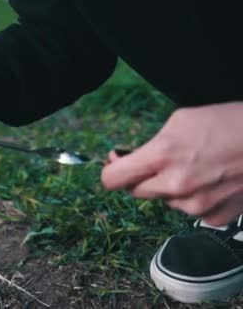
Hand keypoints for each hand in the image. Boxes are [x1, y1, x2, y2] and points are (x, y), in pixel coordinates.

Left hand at [102, 102, 242, 225]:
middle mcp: (175, 185)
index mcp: (162, 155)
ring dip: (170, 188)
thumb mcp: (180, 121)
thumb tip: (124, 160)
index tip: (116, 163)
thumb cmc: (228, 122)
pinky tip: (214, 180)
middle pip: (135, 192)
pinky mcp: (216, 218)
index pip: (113, 179)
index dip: (111, 170)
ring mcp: (196, 205)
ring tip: (197, 166)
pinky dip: (196, 198)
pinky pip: (191, 211)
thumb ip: (149, 145)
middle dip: (141, 178)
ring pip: (165, 201)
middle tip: (156, 162)